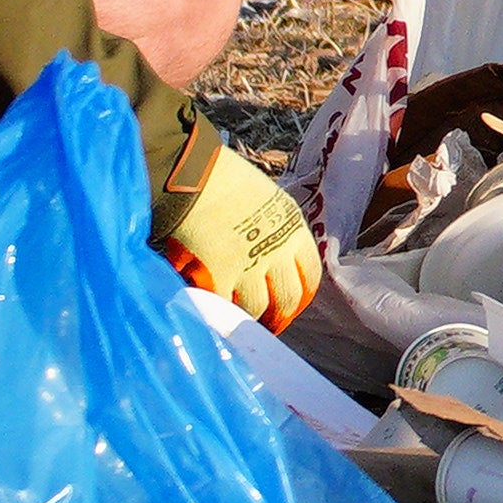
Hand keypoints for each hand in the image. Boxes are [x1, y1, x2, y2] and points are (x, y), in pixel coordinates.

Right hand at [154, 128, 324, 329]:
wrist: (192, 175)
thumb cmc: (223, 178)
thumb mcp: (265, 198)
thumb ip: (271, 228)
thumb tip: (265, 250)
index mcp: (292, 228)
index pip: (310, 273)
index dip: (301, 294)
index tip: (291, 305)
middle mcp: (278, 250)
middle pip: (289, 298)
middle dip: (279, 317)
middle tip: (266, 327)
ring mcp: (250, 265)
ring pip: (257, 309)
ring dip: (248, 320)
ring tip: (237, 324)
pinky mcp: (220, 275)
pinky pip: (224, 307)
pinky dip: (220, 314)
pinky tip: (214, 316)